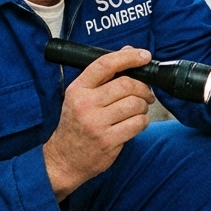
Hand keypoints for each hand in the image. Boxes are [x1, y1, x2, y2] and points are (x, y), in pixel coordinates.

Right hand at [43, 47, 155, 199]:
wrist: (63, 159)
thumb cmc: (75, 125)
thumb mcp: (80, 97)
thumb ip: (103, 76)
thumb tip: (128, 51)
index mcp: (77, 89)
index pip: (105, 64)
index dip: (128, 57)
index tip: (144, 56)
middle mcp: (85, 104)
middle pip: (126, 84)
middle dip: (143, 88)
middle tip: (146, 94)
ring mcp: (97, 123)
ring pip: (135, 104)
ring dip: (143, 107)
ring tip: (137, 111)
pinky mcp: (108, 140)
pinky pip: (138, 123)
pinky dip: (142, 122)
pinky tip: (135, 124)